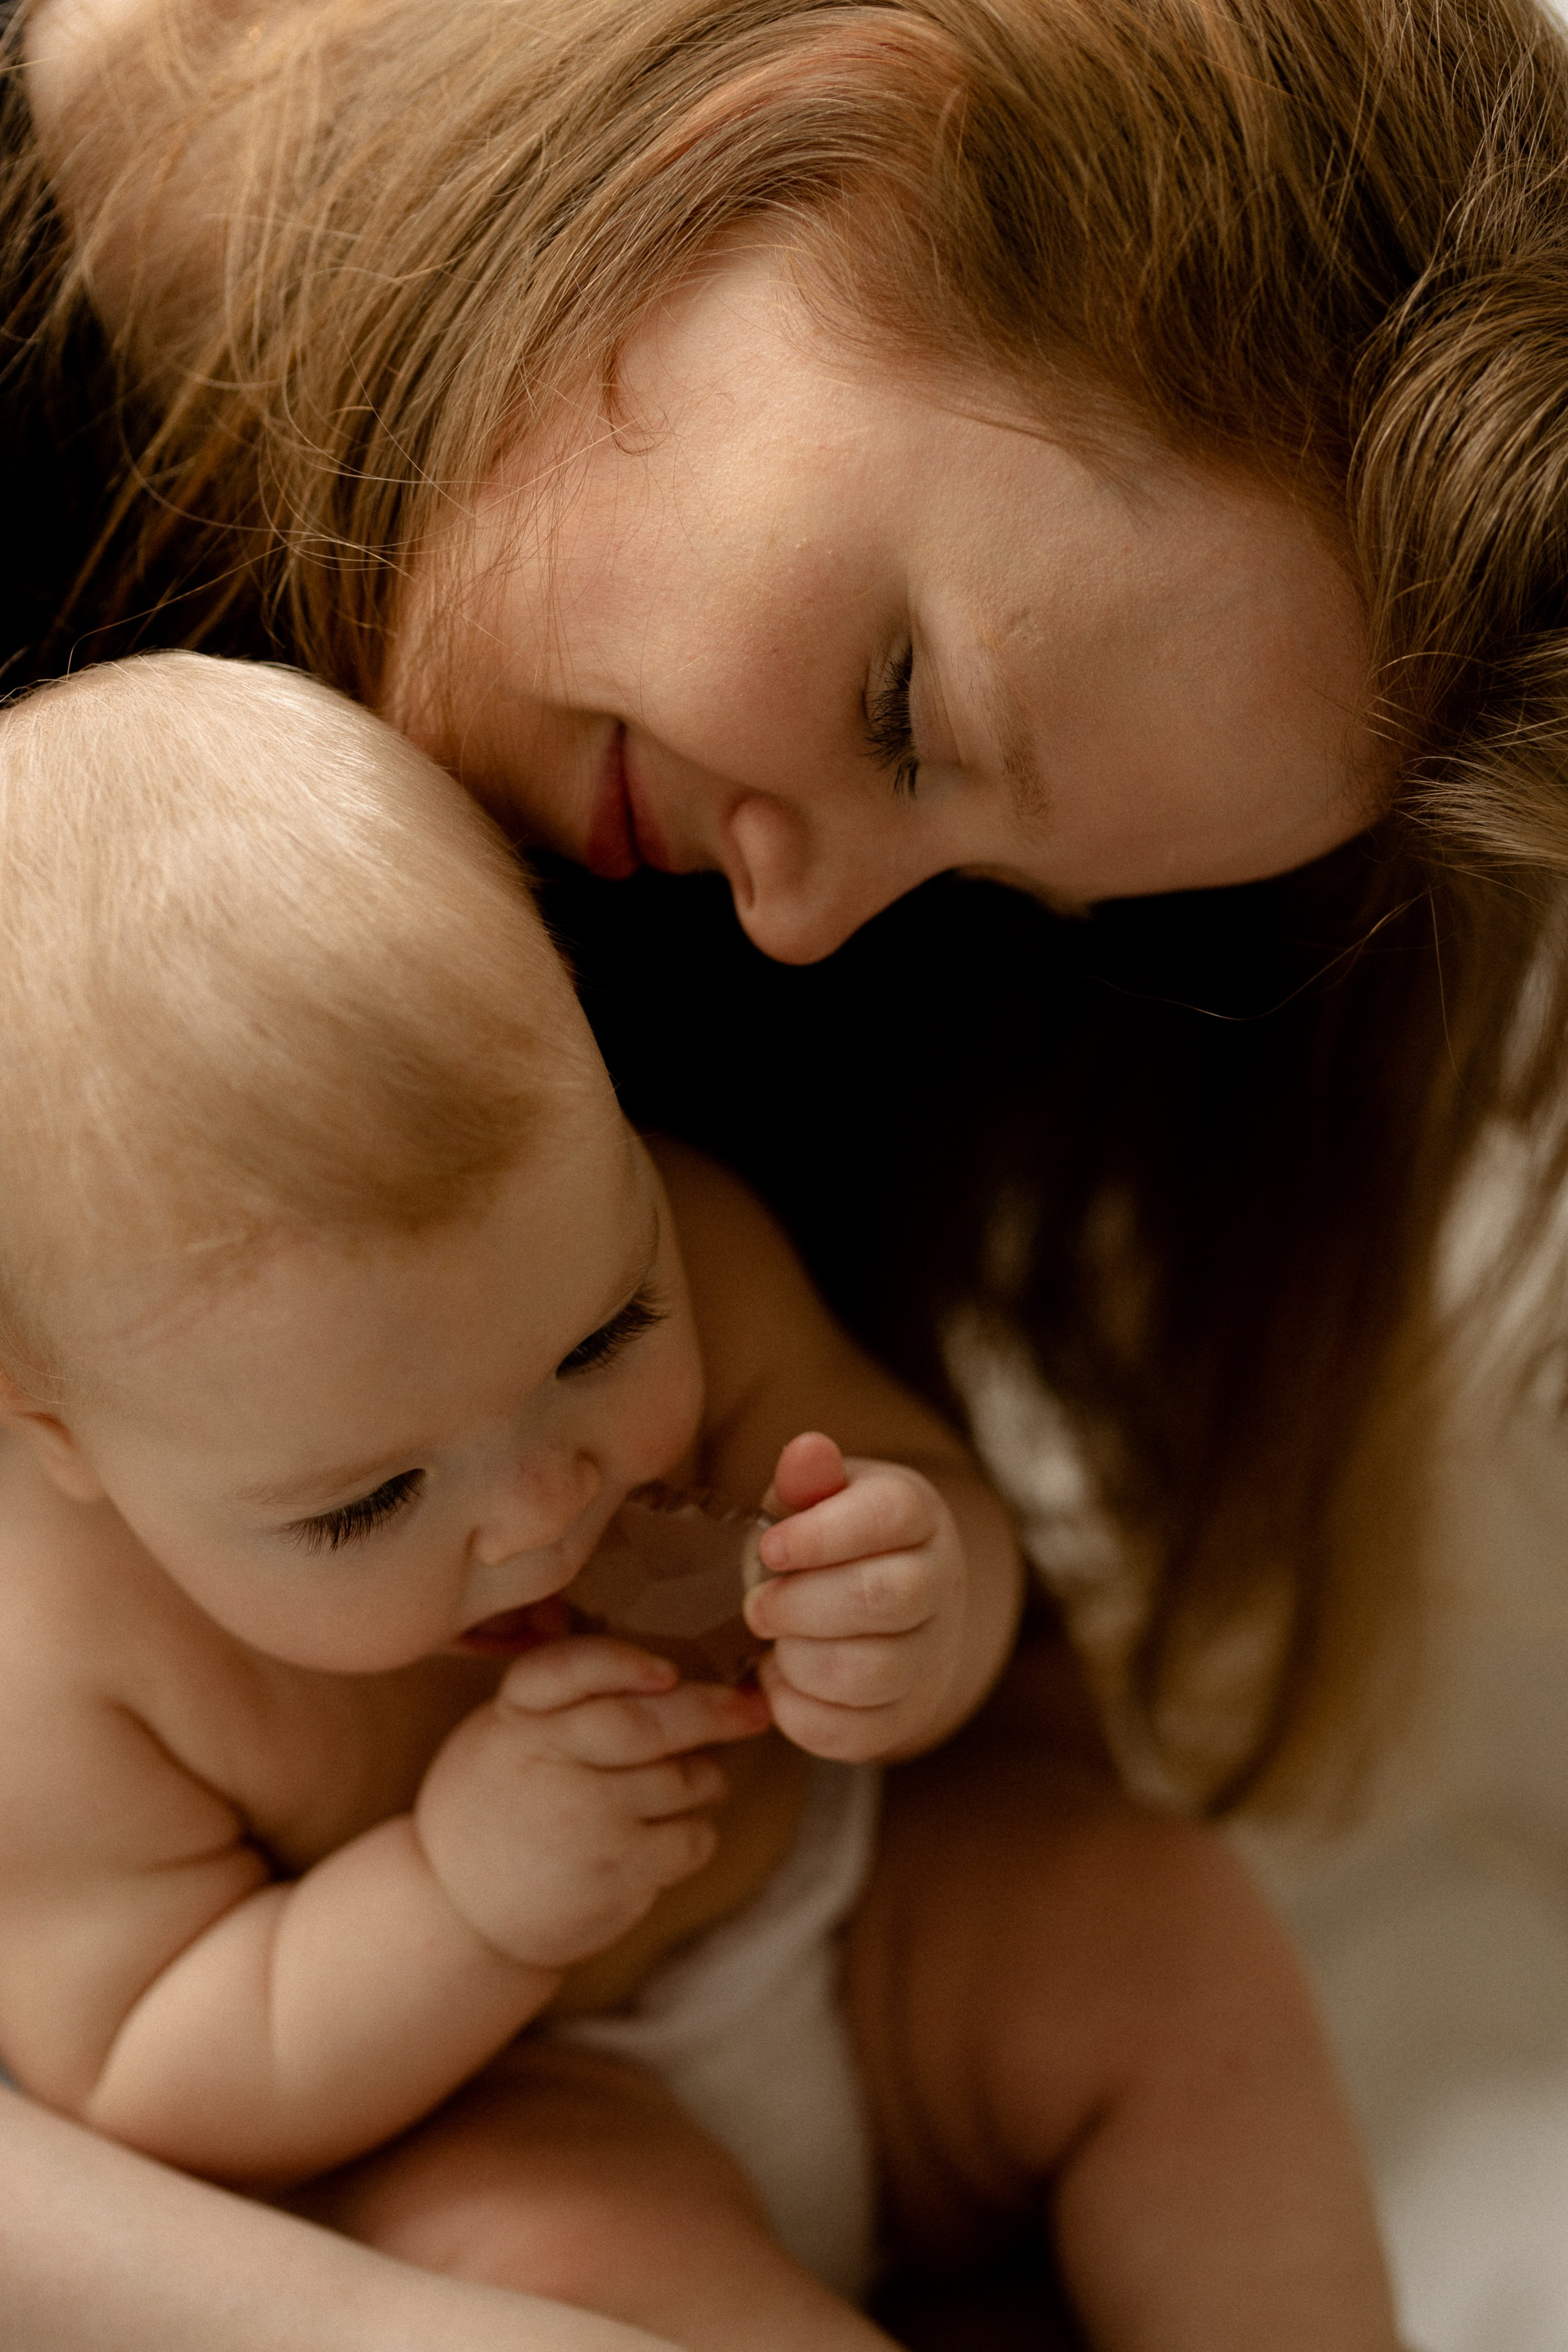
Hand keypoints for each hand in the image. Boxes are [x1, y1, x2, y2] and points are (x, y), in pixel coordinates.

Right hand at [413, 1642, 769, 1970]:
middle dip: (712, 1711)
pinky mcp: (615, 1873)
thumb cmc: (497, 1803)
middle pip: (647, 1723)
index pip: (567, 1671)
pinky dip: (697, 1830)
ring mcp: (584, 1820)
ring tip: (697, 1778)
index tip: (666, 1671)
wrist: (460, 1910)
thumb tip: (663, 1669)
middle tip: (752, 1707)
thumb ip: (559, 1699)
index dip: (622, 1664)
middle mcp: (548, 1762)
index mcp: (517, 1718)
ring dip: (706, 1776)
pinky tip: (674, 1831)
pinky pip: (690, 1837)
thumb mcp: (502, 1732)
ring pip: (683, 1779)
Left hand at [746, 1432, 967, 1762]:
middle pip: (880, 1599)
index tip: (770, 1546)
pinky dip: (797, 1710)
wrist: (871, 1606)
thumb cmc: (827, 1541)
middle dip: (797, 1605)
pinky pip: (850, 1732)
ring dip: (797, 1659)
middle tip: (757, 1606)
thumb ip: (805, 1479)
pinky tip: (783, 1678)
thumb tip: (807, 1450)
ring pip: (868, 1672)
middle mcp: (941, 1584)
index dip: (819, 1536)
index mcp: (918, 1515)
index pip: (889, 1517)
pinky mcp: (904, 1717)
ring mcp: (931, 1656)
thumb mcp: (814, 1498)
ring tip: (776, 1641)